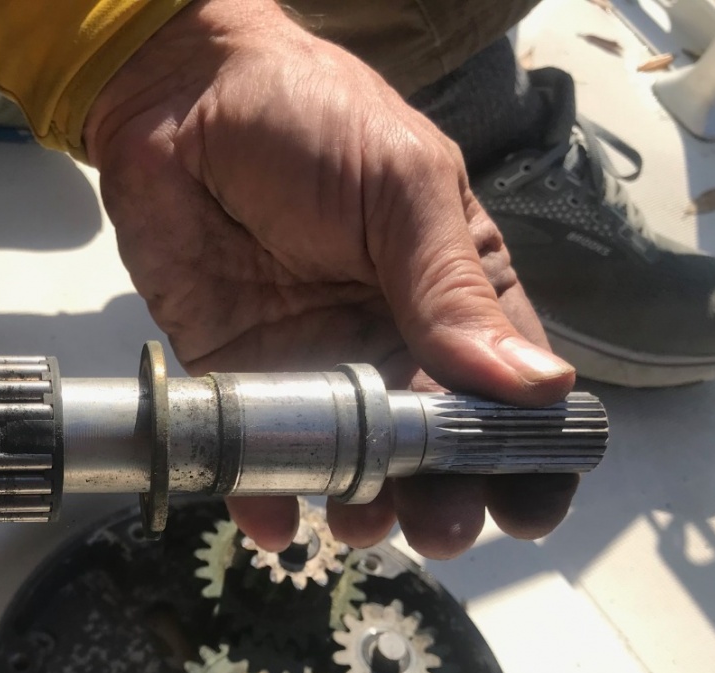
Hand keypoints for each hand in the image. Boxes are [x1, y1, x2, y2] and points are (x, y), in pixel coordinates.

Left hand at [86, 0, 578, 557]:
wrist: (179, 100)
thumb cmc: (309, 121)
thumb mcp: (401, 187)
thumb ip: (452, 288)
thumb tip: (535, 386)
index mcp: (452, 293)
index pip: (506, 390)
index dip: (524, 454)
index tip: (528, 507)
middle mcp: (387, 341)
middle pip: (430, 448)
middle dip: (442, 499)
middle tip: (439, 529)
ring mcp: (312, 367)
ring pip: (349, 466)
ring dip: (361, 508)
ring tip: (361, 525)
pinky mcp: (236, 378)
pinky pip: (255, 454)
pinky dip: (261, 496)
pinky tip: (273, 523)